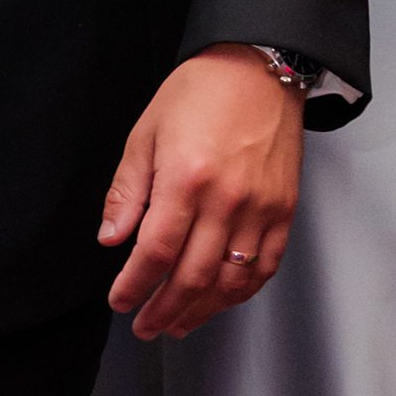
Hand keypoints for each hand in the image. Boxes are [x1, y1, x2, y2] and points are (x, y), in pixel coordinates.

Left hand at [100, 44, 304, 340]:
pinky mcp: (284, 210)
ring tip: (177, 325)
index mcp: (185, 179)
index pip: (155, 252)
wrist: (258, 68)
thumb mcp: (145, 135)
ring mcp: (260, 208)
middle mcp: (226, 200)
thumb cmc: (198, 94)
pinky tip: (220, 301)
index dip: (134, 286)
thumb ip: (128, 192)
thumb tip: (112, 238)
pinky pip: (265, 266)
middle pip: (192, 276)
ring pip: (231, 281)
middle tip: (144, 327)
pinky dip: (242, 292)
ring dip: (201, 311)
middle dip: (163, 310)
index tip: (120, 301)